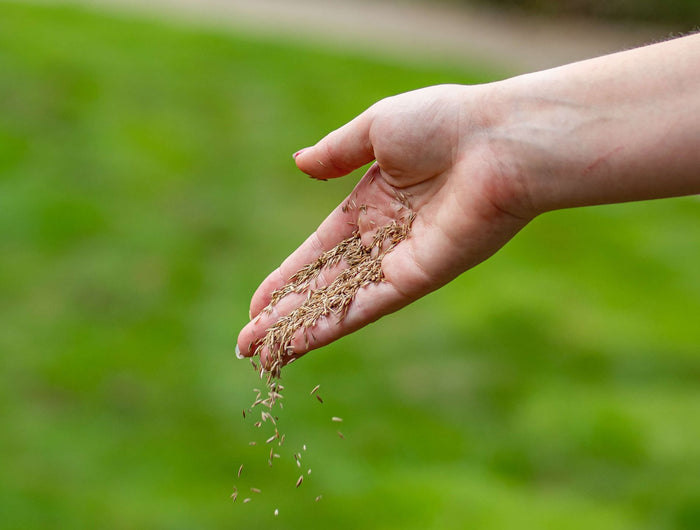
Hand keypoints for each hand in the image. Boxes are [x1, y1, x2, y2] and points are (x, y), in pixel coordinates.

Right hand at [236, 84, 528, 366]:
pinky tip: (298, 345)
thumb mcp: (377, 127)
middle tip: (247, 343)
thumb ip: (336, 151)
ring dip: (298, 329)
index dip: (286, 276)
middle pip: (322, 285)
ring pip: (337, 302)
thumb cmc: (445, 123)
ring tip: (261, 355)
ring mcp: (399, 261)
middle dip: (283, 314)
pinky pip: (364, 306)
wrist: (499, 142)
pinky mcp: (416, 278)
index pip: (318, 249)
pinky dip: (330, 326)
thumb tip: (300, 163)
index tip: (258, 302)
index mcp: (371, 202)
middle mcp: (383, 238)